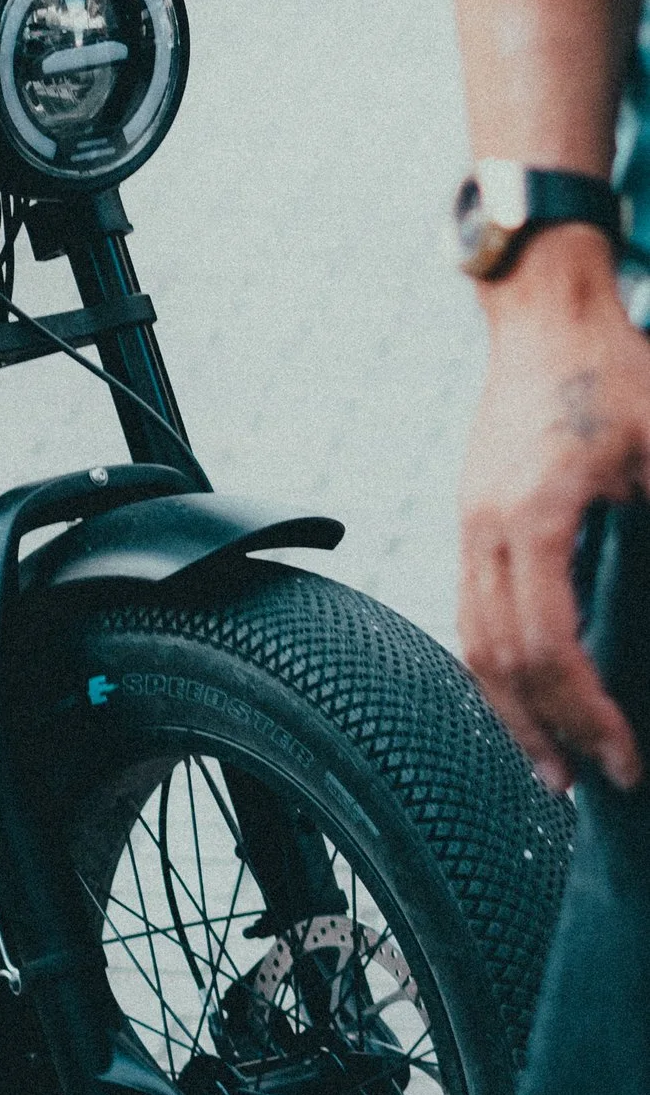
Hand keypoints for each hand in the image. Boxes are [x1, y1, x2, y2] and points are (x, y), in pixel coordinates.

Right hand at [459, 227, 649, 788]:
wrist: (546, 309)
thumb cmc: (615, 373)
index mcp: (532, 517)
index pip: (548, 647)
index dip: (585, 714)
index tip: (625, 759)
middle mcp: (486, 526)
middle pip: (499, 656)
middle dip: (544, 730)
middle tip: (589, 785)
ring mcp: (469, 518)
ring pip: (471, 638)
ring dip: (508, 707)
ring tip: (547, 761)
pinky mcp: (471, 512)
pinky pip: (469, 606)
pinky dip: (495, 662)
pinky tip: (524, 688)